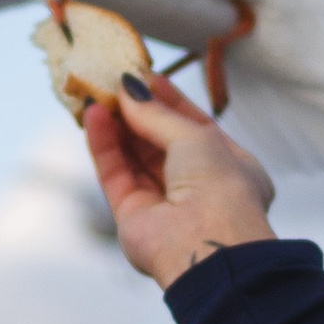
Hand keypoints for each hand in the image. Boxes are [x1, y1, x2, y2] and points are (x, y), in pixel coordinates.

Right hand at [85, 76, 276, 288]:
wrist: (209, 248)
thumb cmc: (221, 190)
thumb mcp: (196, 137)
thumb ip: (158, 114)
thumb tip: (129, 90)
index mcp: (229, 168)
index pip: (194, 126)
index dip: (169, 100)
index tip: (144, 75)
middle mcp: (198, 187)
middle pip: (159, 141)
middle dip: (137, 110)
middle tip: (112, 80)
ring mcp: (165, 203)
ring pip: (134, 156)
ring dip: (115, 125)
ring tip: (96, 92)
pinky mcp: (133, 217)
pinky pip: (116, 174)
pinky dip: (103, 145)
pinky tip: (93, 117)